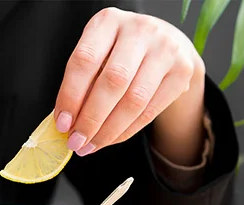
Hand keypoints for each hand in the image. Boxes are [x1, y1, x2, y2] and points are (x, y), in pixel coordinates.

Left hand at [54, 7, 205, 156]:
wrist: (166, 43)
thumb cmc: (120, 51)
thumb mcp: (98, 53)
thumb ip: (82, 82)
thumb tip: (66, 123)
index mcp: (108, 21)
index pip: (85, 60)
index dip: (71, 96)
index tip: (61, 123)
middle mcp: (140, 30)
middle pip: (113, 82)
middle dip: (90, 119)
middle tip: (75, 141)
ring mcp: (165, 49)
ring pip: (134, 100)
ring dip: (108, 130)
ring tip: (90, 145)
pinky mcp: (182, 71)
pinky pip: (150, 111)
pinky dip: (126, 131)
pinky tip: (110, 139)